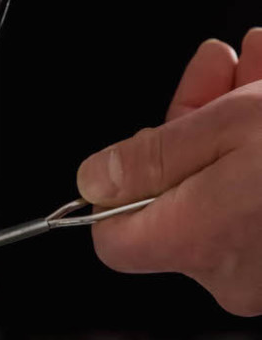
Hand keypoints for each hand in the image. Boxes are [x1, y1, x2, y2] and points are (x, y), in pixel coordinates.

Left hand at [76, 29, 261, 315]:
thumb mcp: (229, 128)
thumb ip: (151, 156)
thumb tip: (93, 179)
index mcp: (194, 241)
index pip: (112, 238)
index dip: (117, 187)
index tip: (139, 144)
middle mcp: (228, 273)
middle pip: (174, 199)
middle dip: (192, 125)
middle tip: (216, 70)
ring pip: (222, 191)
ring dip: (231, 124)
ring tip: (256, 66)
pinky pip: (254, 203)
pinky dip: (257, 156)